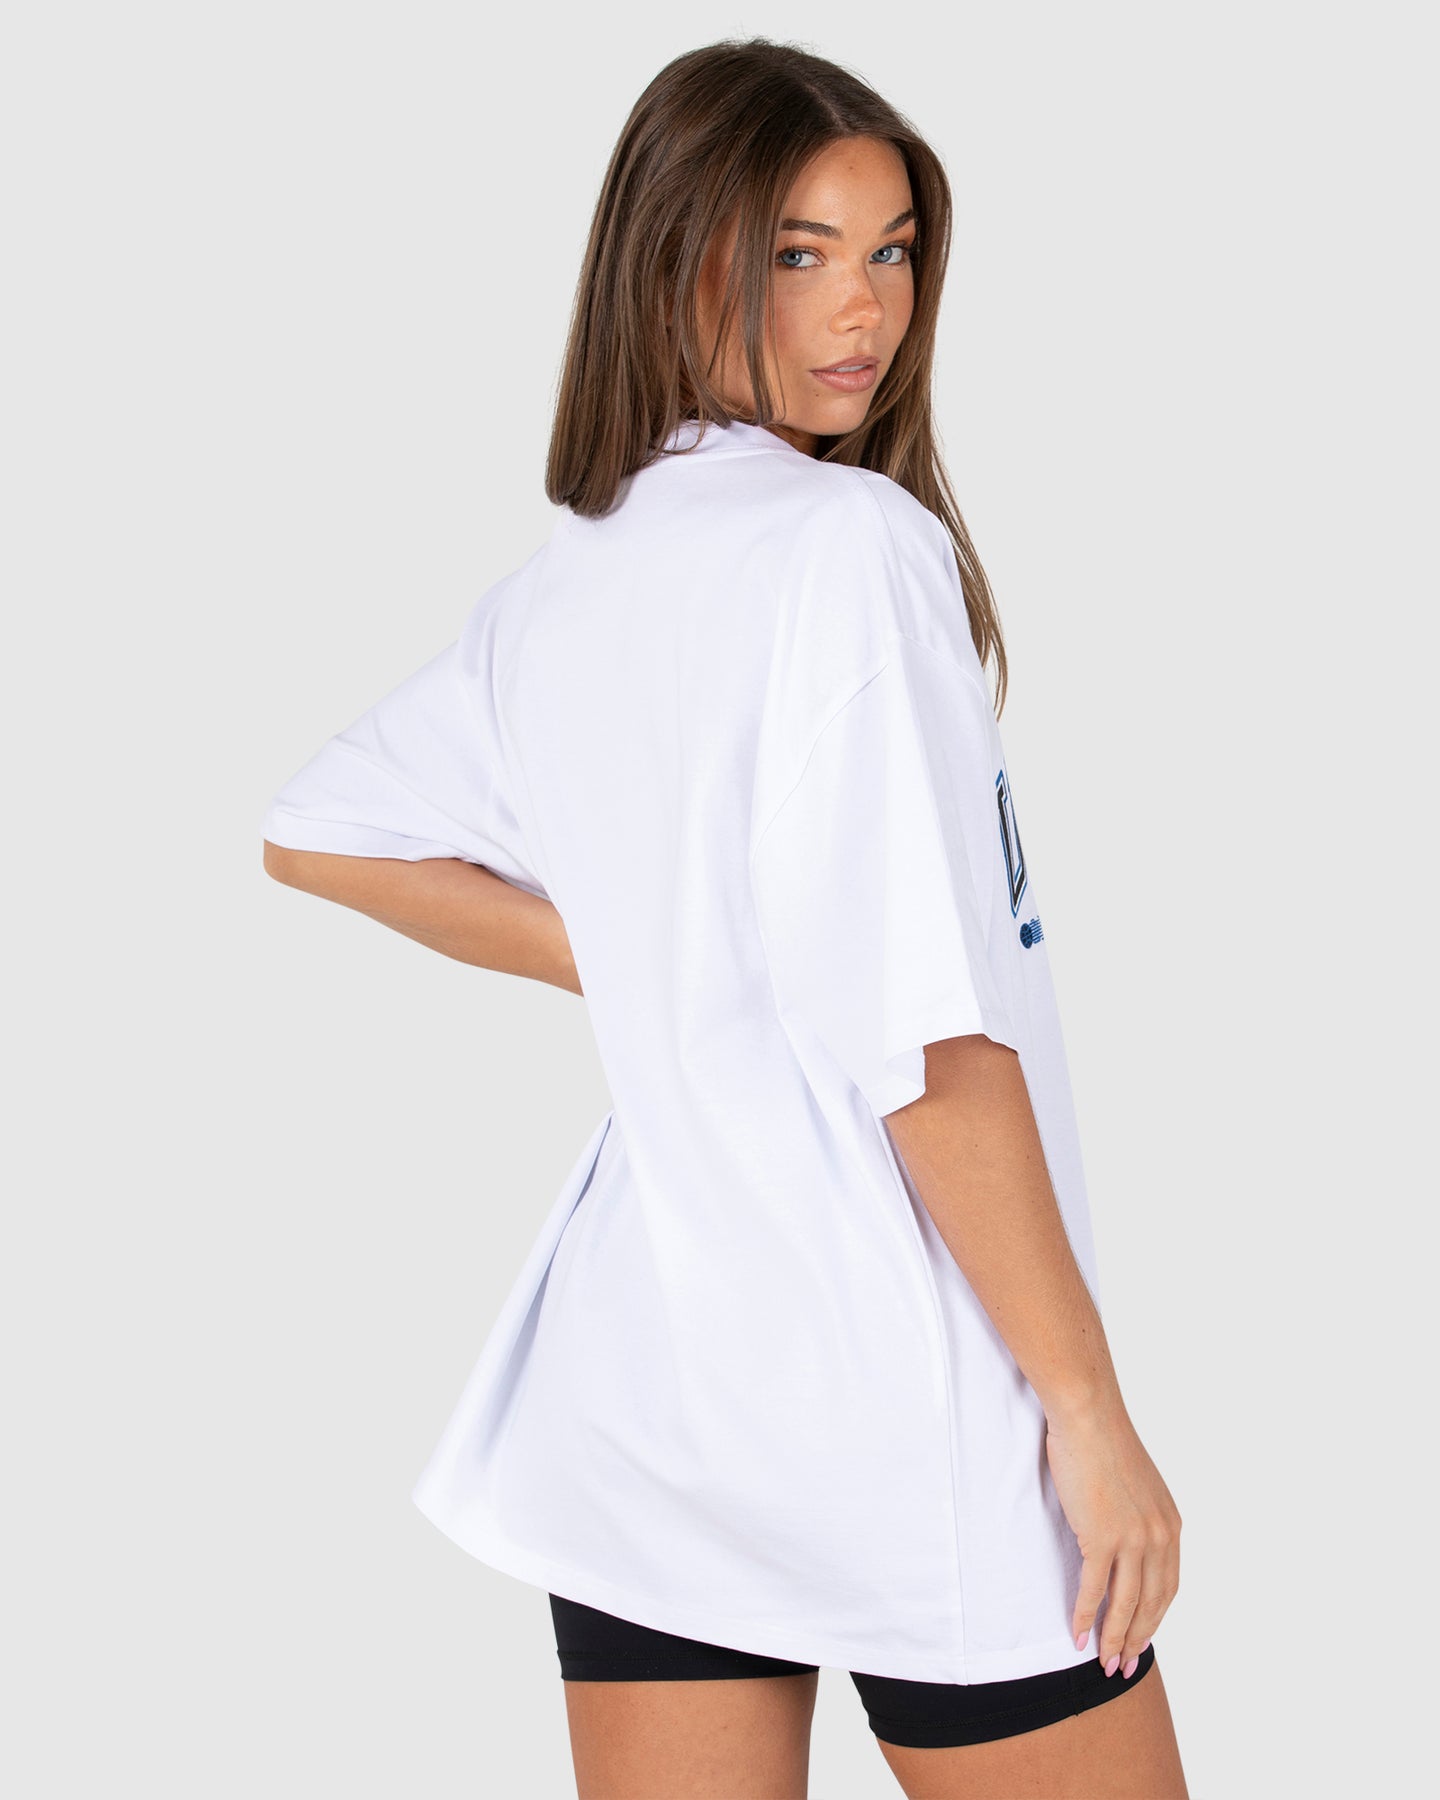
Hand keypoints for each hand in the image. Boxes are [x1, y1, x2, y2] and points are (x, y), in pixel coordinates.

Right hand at [1044, 1400, 1181, 1676]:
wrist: (1087, 1415)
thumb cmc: (1102, 1442)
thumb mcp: (1134, 1486)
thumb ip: (1136, 1517)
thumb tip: (1121, 1540)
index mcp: (1169, 1526)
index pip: (1167, 1587)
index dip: (1154, 1619)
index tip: (1140, 1639)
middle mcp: (1159, 1537)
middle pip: (1151, 1604)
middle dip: (1137, 1639)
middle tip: (1123, 1666)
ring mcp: (1132, 1538)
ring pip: (1126, 1604)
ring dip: (1114, 1639)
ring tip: (1103, 1663)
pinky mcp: (1102, 1535)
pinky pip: (1094, 1588)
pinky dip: (1086, 1616)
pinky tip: (1078, 1634)